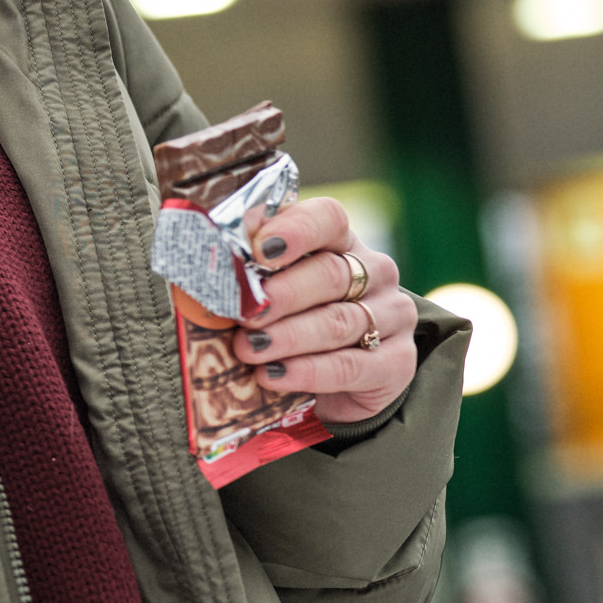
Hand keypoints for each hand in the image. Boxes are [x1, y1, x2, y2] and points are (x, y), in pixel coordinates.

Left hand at [238, 195, 418, 423]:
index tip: (257, 251)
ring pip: (338, 322)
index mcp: (342, 242)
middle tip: (245, 312)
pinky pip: (350, 366)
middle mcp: (375, 273)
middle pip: (330, 274)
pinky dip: (307, 372)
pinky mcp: (397, 362)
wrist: (343, 382)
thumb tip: (206, 259)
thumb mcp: (274, 292)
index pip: (327, 219)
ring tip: (248, 349)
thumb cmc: (296, 322)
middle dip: (282, 294)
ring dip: (288, 337)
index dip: (294, 230)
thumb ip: (250, 273)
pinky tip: (273, 376)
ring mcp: (392, 316)